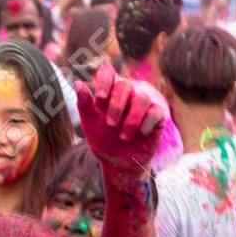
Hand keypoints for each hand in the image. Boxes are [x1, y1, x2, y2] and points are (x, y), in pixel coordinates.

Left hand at [75, 63, 164, 177]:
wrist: (119, 163)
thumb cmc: (104, 141)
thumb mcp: (90, 124)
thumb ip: (84, 104)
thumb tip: (77, 82)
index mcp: (110, 93)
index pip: (108, 73)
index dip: (104, 81)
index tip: (99, 99)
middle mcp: (128, 95)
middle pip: (125, 85)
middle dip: (115, 106)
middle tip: (110, 125)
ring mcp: (144, 104)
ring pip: (142, 98)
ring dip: (131, 120)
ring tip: (123, 136)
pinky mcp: (158, 116)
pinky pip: (155, 112)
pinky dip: (145, 124)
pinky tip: (140, 134)